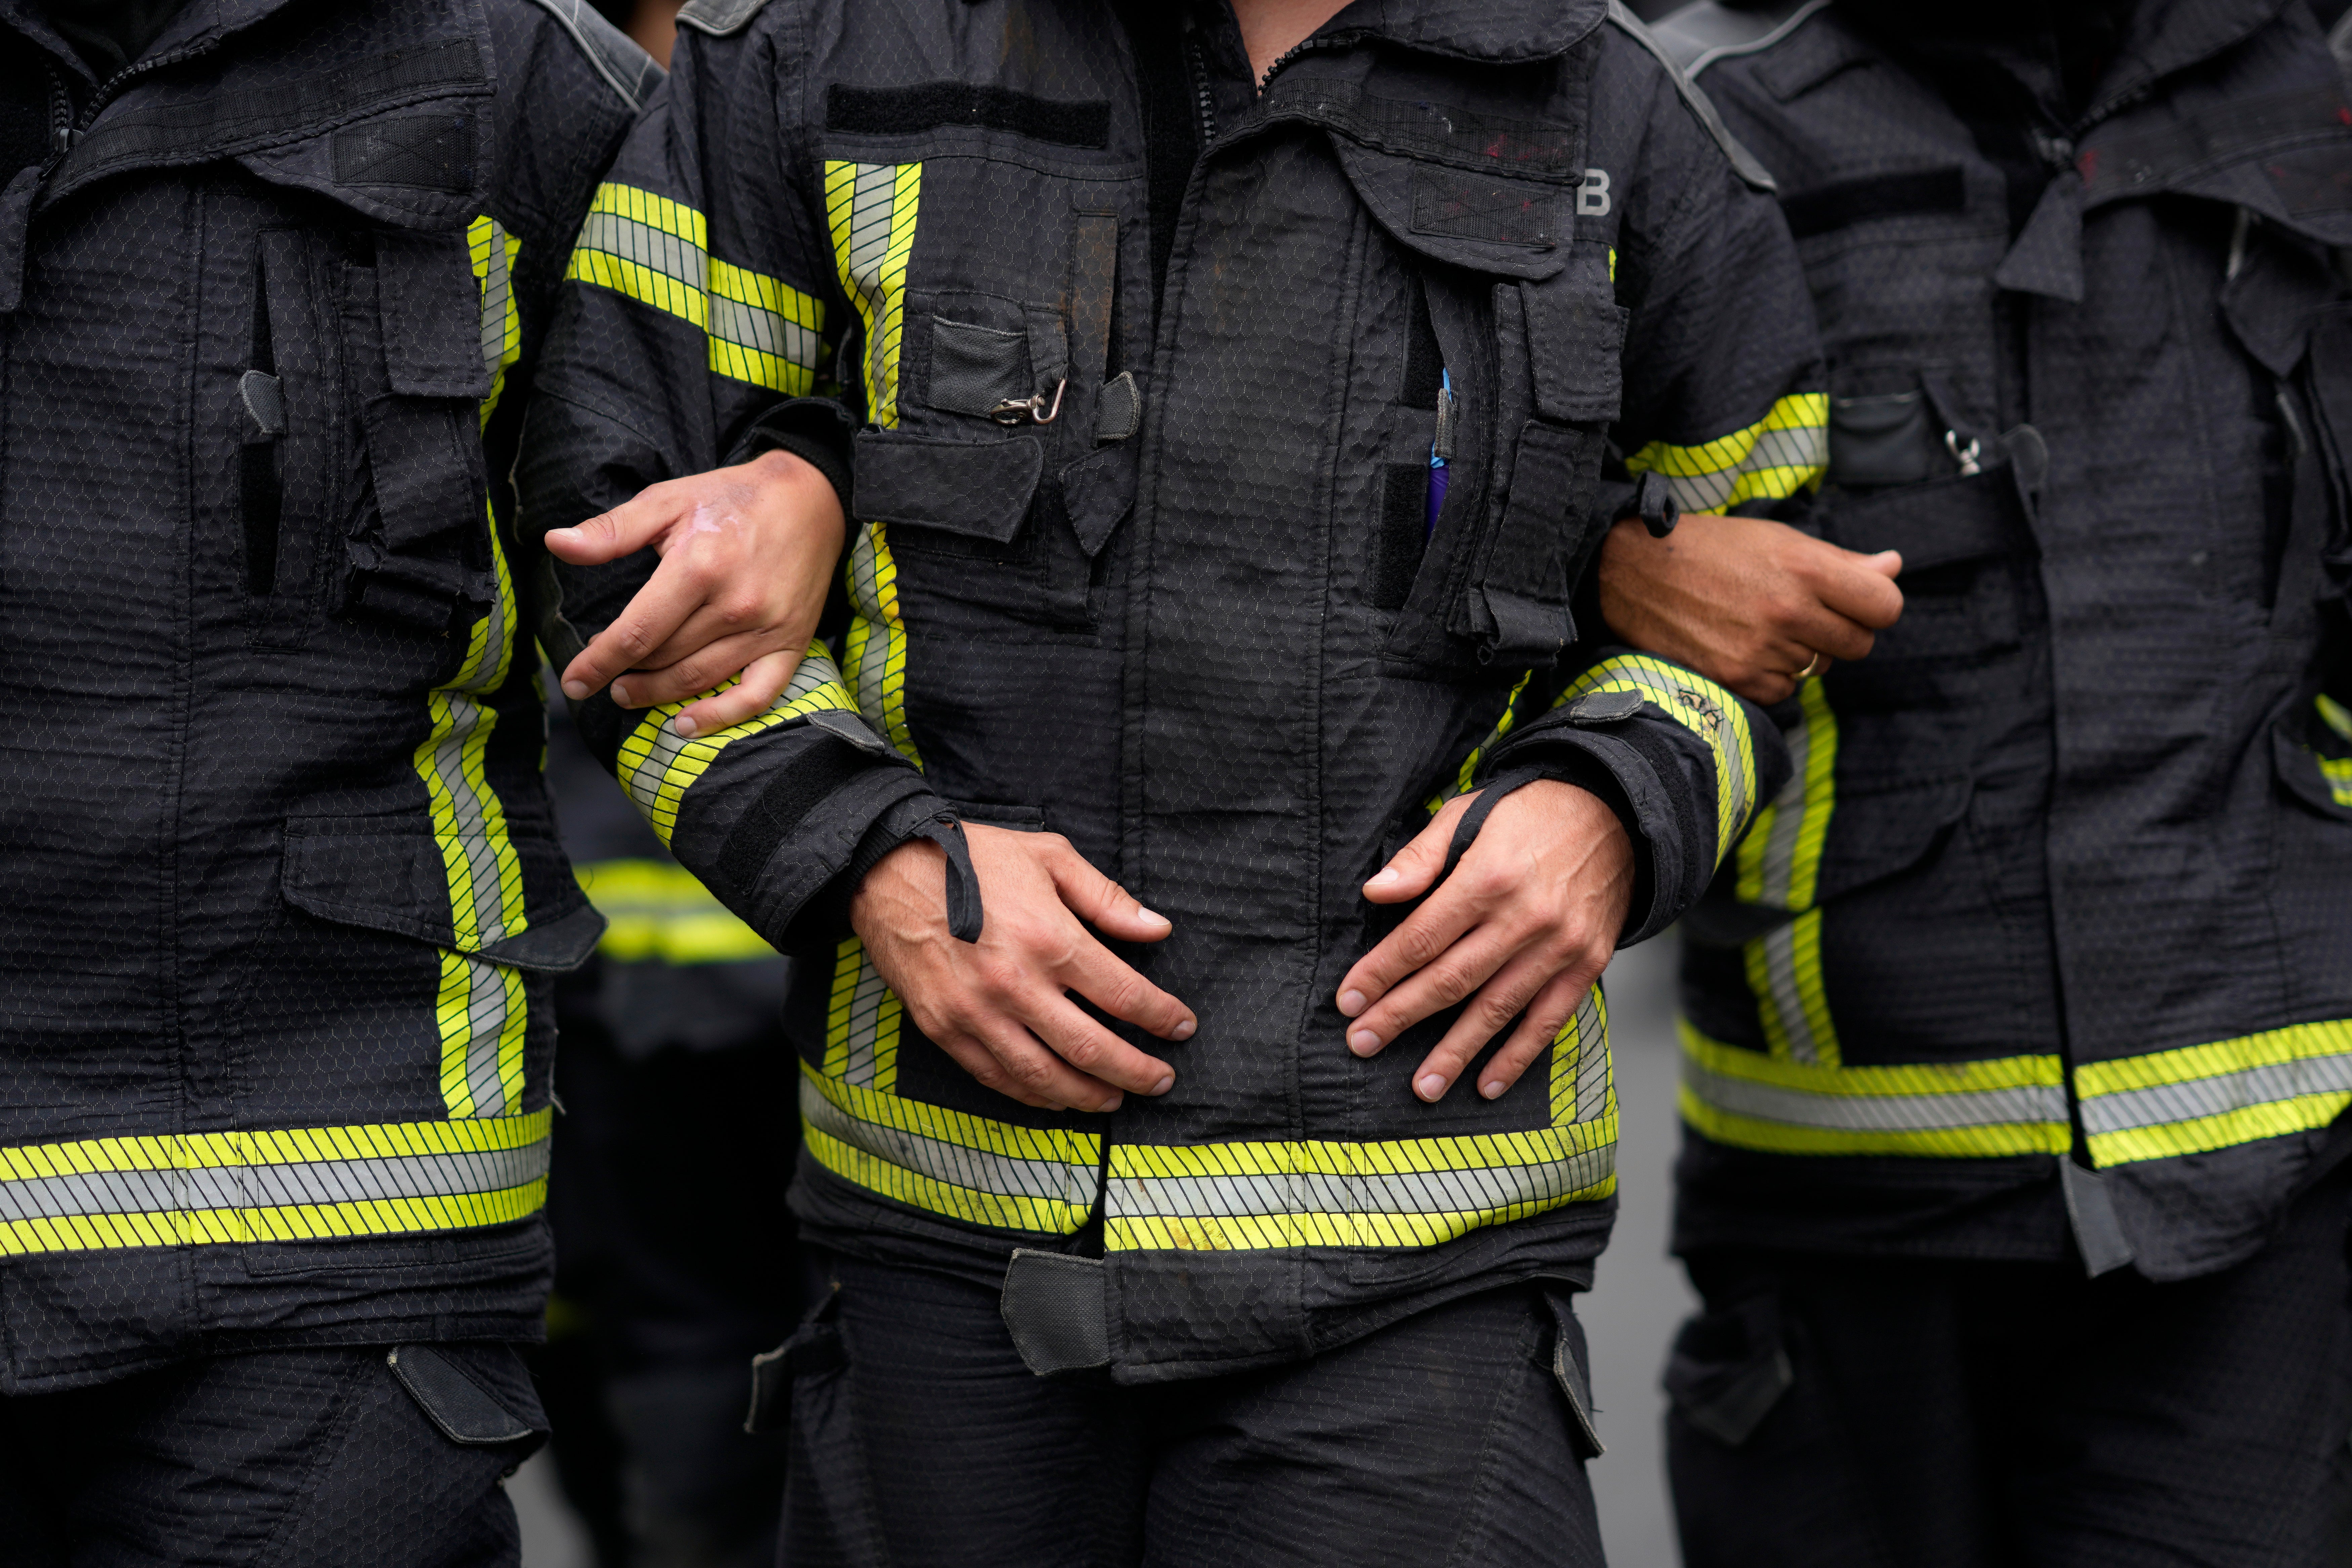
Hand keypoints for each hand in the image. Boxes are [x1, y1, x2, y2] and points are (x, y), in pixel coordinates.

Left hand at [547, 448, 845, 736]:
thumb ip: (611, 530)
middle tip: (604, 680)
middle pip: (664, 658)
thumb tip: (556, 543)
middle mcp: (734, 605)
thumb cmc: (731, 499)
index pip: (636, 632)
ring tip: (630, 694)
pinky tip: (688, 725)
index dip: (598, 662)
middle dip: (625, 675)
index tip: (574, 682)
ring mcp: (766, 629)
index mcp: (698, 567)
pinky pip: (757, 695)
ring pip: (700, 678)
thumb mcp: (667, 501)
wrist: (811, 499)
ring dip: (658, 695)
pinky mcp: (792, 643)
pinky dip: (722, 717)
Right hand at [849, 825, 1197, 1113]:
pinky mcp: (946, 1029)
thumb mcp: (1049, 857)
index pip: (1124, 996)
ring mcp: (978, 1013)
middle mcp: (1017, 985)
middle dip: (1136, 1072)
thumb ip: (1106, 898)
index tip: (1182, 1027)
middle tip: (1162, 1080)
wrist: (886, 872)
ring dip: (1088, 1095)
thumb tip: (1157, 928)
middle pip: (1092, 1049)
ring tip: (1115, 1097)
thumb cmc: (973, 859)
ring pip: (1045, 1076)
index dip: (1161, 1017)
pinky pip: (997, 1077)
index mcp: (1051, 939)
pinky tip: (1057, 1097)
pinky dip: (1033, 1096)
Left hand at [1336, 780, 1631, 1102]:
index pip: (1421, 937)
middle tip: (1361, 1044)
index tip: (1348, 1000)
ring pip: (1496, 1010)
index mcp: (1487, 878)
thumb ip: (1420, 857)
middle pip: (1450, 980)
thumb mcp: (1469, 815)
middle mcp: (1524, 918)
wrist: (1618, 816)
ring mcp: (1559, 947)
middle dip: (1400, 1016)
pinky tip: (1487, 1083)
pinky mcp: (1587, 964)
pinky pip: (1547, 1020)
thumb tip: (1374, 892)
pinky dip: (1517, 1057)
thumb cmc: (1529, 815)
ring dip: (1455, 1052)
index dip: (1381, 972)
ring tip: (1422, 1086)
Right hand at [1597, 514, 1902, 704]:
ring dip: (1801, 652)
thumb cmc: (1713, 549)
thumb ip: (1841, 562)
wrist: (1635, 571)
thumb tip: (1893, 567)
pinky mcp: (1737, 678)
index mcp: (1806, 568)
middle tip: (1803, 613)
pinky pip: (1784, 690)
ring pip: (1819, 669)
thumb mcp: (1780, 541)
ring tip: (1761, 624)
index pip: (1885, 606)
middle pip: (1858, 644)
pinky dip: (1772, 675)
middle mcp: (1788, 611)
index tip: (1856, 601)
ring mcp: (1762, 649)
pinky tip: (1745, 647)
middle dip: (1840, 631)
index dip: (1876, 605)